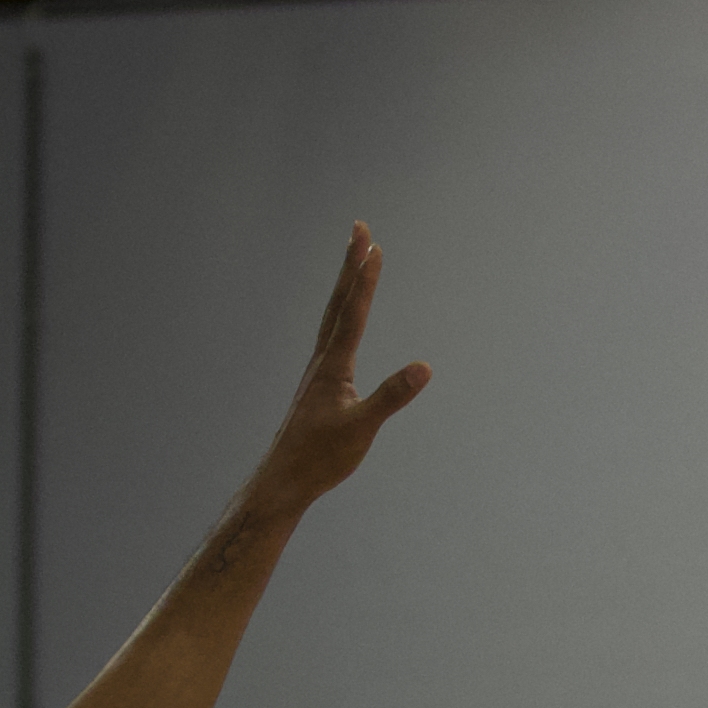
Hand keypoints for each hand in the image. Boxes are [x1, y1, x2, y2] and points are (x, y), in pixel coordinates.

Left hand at [255, 224, 433, 511]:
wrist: (284, 479)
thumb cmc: (321, 457)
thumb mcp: (362, 428)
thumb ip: (391, 396)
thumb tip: (423, 367)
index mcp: (333, 365)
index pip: (352, 312)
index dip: (364, 279)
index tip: (373, 245)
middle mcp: (322, 360)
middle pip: (339, 302)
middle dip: (351, 265)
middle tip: (359, 229)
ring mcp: (318, 371)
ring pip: (333, 316)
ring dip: (345, 285)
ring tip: (354, 261)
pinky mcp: (319, 384)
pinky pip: (333, 335)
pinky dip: (342, 314)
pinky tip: (345, 320)